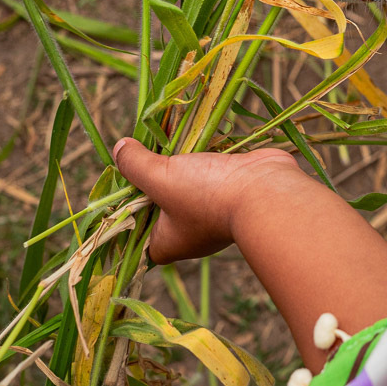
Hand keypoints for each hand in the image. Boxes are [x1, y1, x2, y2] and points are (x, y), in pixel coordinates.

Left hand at [112, 138, 306, 263]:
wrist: (266, 190)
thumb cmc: (208, 195)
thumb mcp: (160, 177)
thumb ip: (136, 164)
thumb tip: (119, 148)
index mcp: (168, 244)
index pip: (136, 234)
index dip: (125, 212)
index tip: (121, 185)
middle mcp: (190, 234)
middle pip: (160, 207)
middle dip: (154, 181)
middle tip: (143, 157)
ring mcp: (214, 214)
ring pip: (187, 188)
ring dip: (182, 166)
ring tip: (169, 143)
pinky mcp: (232, 193)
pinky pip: (211, 176)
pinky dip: (206, 160)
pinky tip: (198, 141)